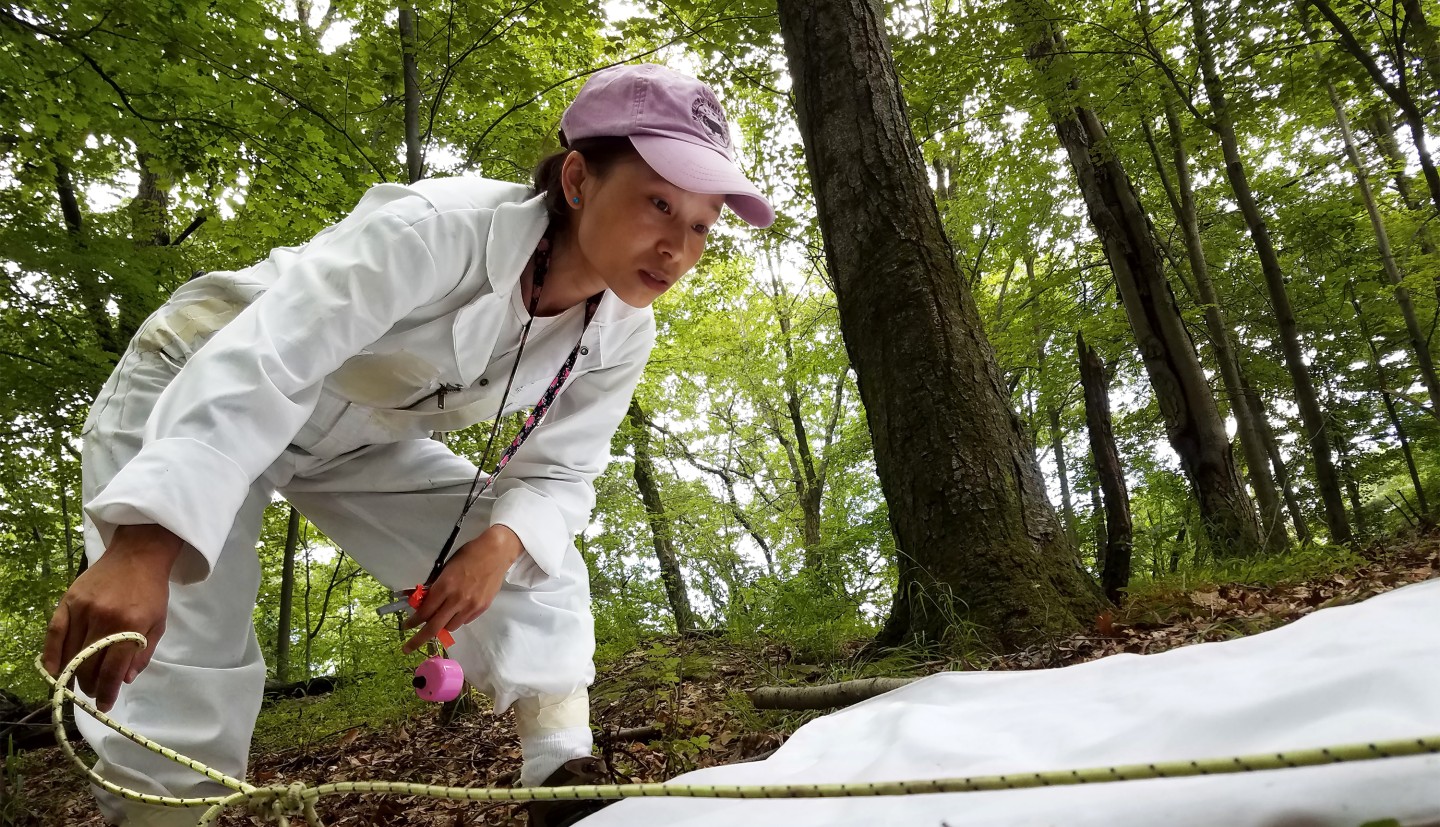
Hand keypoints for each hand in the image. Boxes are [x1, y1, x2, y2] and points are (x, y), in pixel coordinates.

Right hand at [42, 524, 182, 712]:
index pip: (113, 669)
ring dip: (73, 674)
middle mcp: (105, 619)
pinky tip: (52, 669)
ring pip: (71, 652)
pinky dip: (51, 653)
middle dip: (90, 685)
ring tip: (78, 684)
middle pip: (89, 664)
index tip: (104, 705)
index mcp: (131, 626)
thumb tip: (123, 681)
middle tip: (93, 693)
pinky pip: (54, 632)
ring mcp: (84, 609)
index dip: (107, 692)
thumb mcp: (159, 623)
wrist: (139, 555)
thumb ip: (142, 654)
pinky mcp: (69, 600)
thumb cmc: (152, 591)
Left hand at [402, 525, 522, 653]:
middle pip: (434, 627)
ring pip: (450, 627)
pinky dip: (457, 619)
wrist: (496, 553)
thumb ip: (435, 586)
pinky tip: (457, 610)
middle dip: (419, 639)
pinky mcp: (482, 608)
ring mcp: (471, 606)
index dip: (413, 621)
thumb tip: (423, 602)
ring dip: (442, 625)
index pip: (425, 611)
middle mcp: (457, 600)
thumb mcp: (446, 568)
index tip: (406, 626)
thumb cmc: (468, 555)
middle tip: (408, 648)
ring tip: (441, 617)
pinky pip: (464, 621)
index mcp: (445, 586)